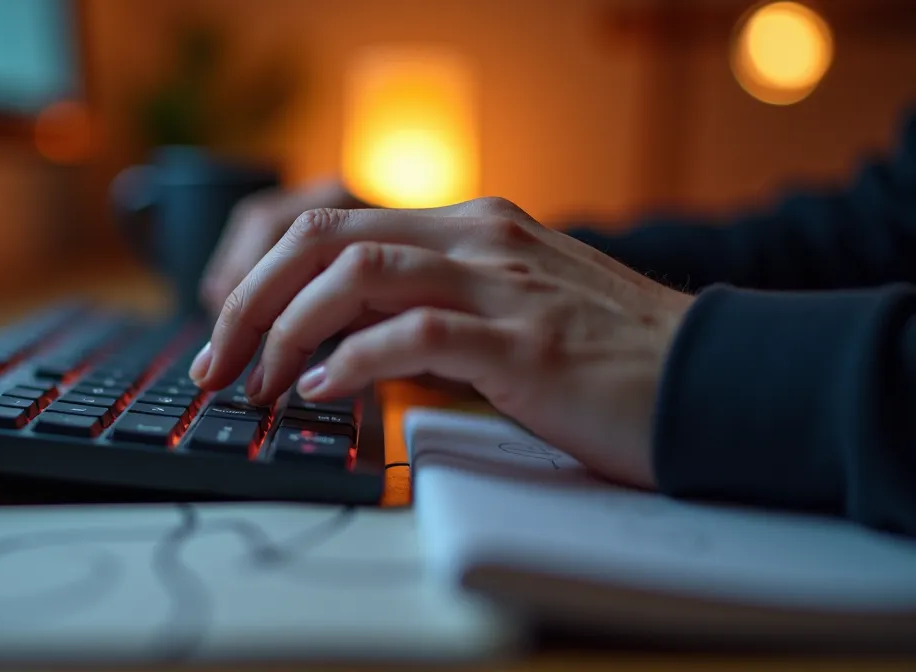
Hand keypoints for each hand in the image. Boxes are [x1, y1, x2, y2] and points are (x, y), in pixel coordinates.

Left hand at [188, 197, 695, 489]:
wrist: (714, 381)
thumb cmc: (608, 363)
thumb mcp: (508, 317)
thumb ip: (430, 316)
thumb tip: (340, 350)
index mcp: (474, 227)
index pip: (337, 223)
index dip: (267, 271)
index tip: (231, 326)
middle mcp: (482, 237)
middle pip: (326, 238)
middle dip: (252, 297)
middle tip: (217, 357)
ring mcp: (504, 283)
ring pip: (357, 271)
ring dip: (285, 328)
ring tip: (257, 380)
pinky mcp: (525, 341)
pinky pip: (412, 333)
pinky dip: (350, 361)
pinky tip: (321, 391)